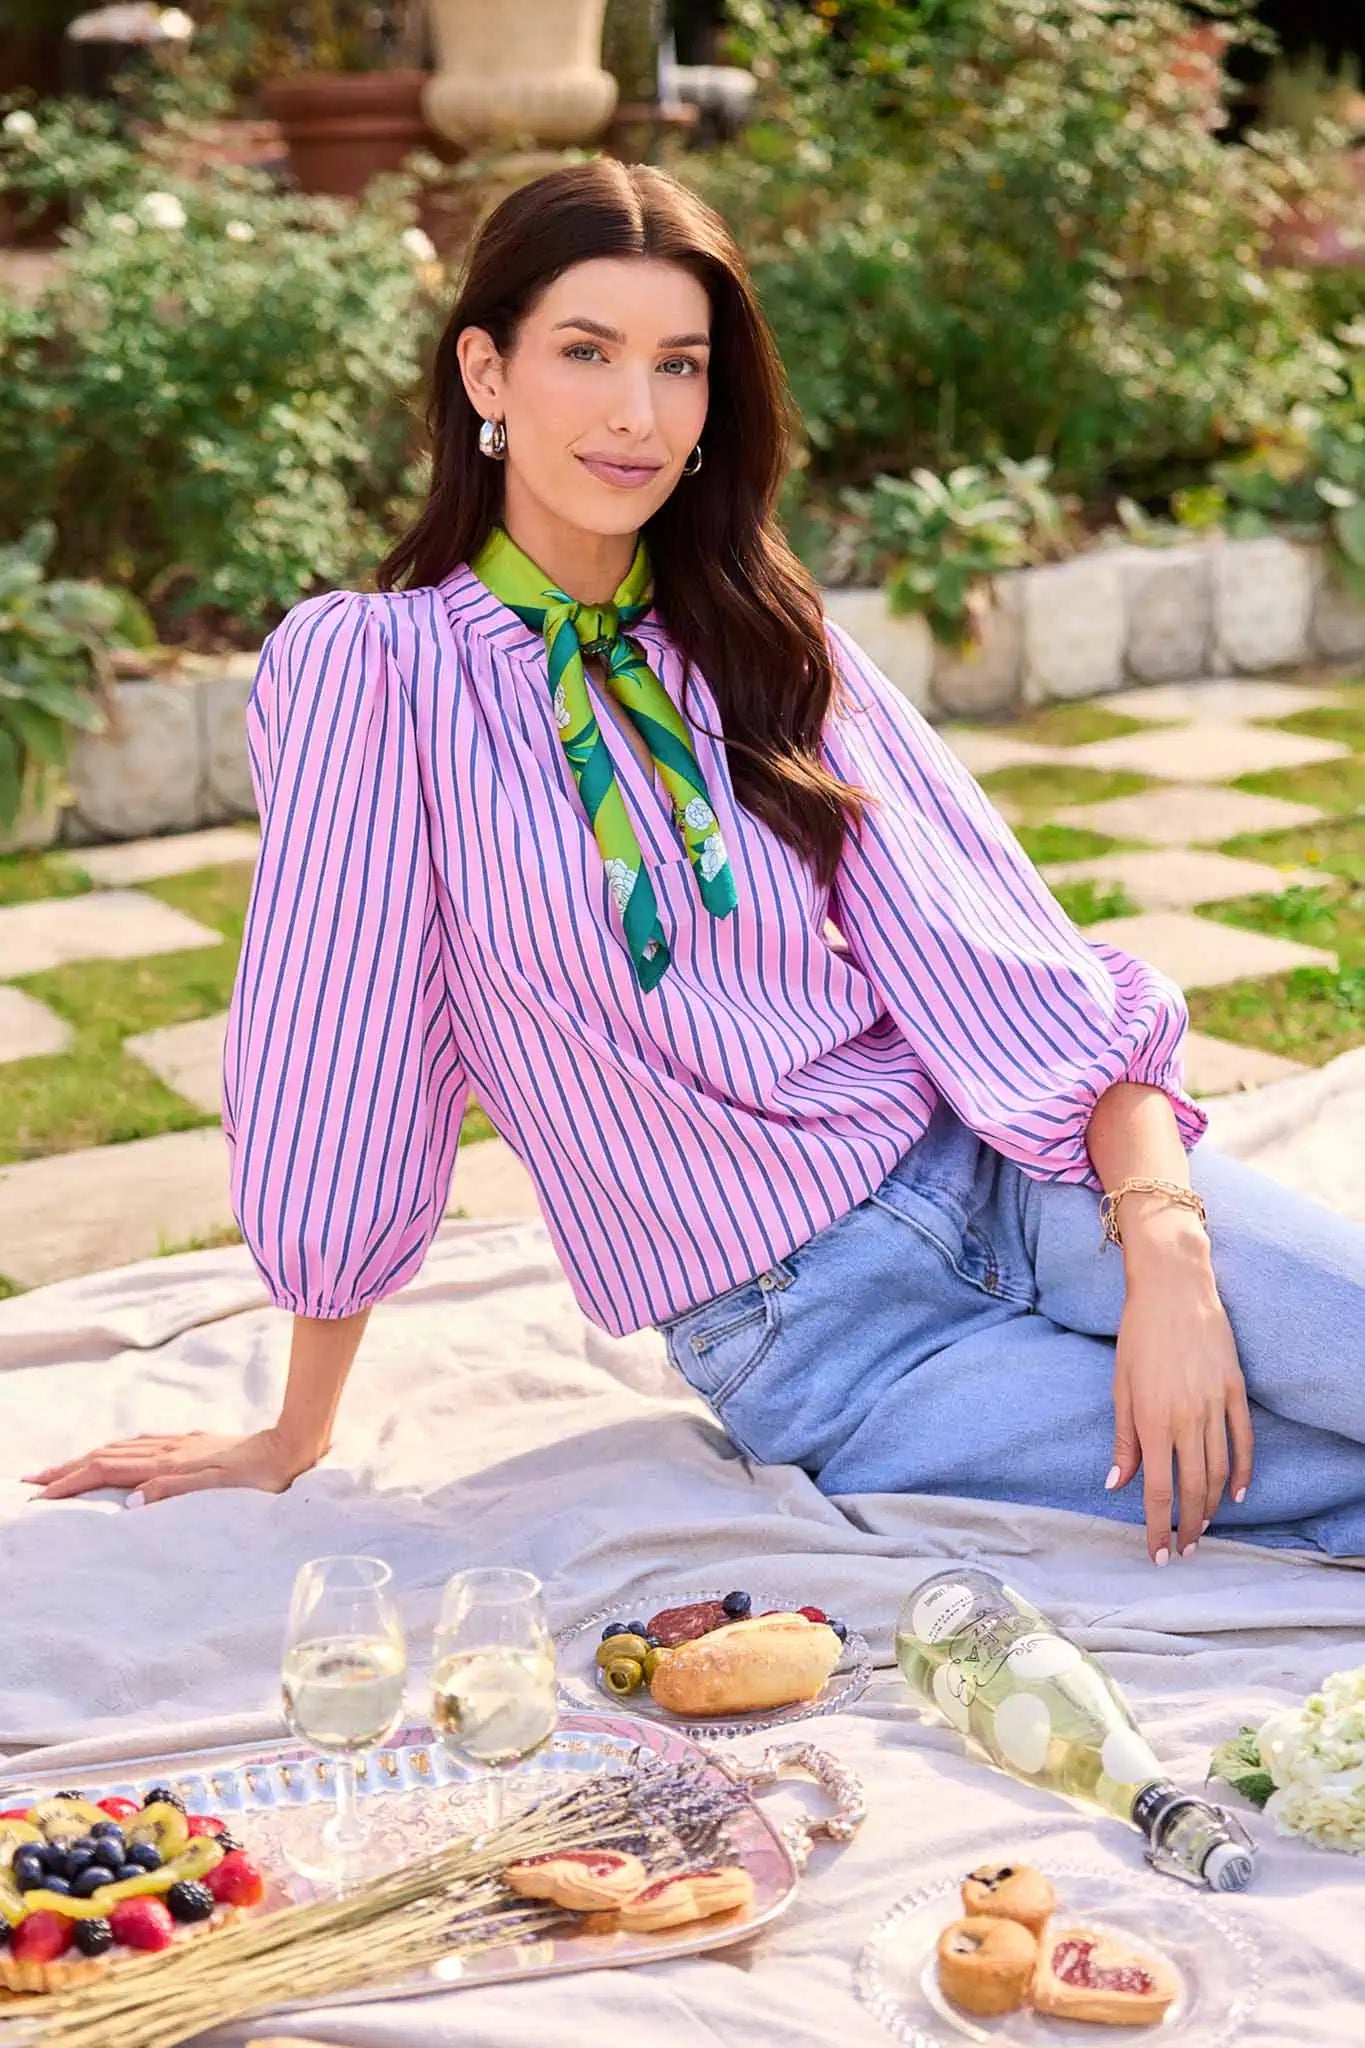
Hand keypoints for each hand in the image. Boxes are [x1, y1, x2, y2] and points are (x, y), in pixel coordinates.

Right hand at [22, 1427, 321, 1505]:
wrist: (289, 1448)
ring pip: (122, 1447)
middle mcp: (169, 1449)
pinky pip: (142, 1445)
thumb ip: (174, 1492)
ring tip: (65, 1467)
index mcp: (168, 1463)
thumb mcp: (218, 1489)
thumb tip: (130, 1504)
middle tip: (34, 1478)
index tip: (41, 1493)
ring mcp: (180, 1444)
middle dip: (68, 1467)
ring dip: (88, 1457)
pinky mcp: (194, 1443)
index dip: (72, 1480)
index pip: (107, 1469)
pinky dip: (118, 1450)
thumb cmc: (258, 1477)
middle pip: (106, 1454)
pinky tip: (119, 1452)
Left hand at [1108, 1255, 1253, 1564]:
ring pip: (1218, 1471)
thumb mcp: (1120, 1386)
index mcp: (1152, 1420)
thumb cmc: (1138, 1336)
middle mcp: (1186, 1419)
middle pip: (1193, 1489)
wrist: (1173, 1290)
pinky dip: (1242, 1471)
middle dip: (1188, 1527)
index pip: (1159, 1491)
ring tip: (1204, 1528)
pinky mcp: (1235, 1391)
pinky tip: (1237, 1494)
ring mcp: (1215, 1405)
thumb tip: (1117, 1484)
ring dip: (1212, 1506)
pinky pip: (1243, 1441)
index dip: (1159, 1527)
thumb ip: (1123, 1439)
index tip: (1158, 1554)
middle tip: (1184, 1550)